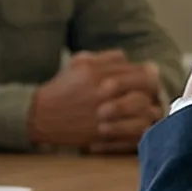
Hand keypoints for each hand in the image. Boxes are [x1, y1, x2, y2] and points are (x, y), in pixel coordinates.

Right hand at [29, 50, 164, 149]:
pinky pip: (135, 131)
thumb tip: (128, 58)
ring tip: (147, 110)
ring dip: (149, 110)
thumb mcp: (77, 63)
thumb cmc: (61, 89)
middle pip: (144, 89)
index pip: (137, 70)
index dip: (148, 74)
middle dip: (152, 92)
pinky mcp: (103, 133)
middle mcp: (101, 91)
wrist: (39, 116)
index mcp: (97, 72)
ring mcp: (104, 113)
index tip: (150, 77)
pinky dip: (142, 128)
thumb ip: (104, 57)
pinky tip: (140, 125)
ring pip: (144, 111)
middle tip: (152, 95)